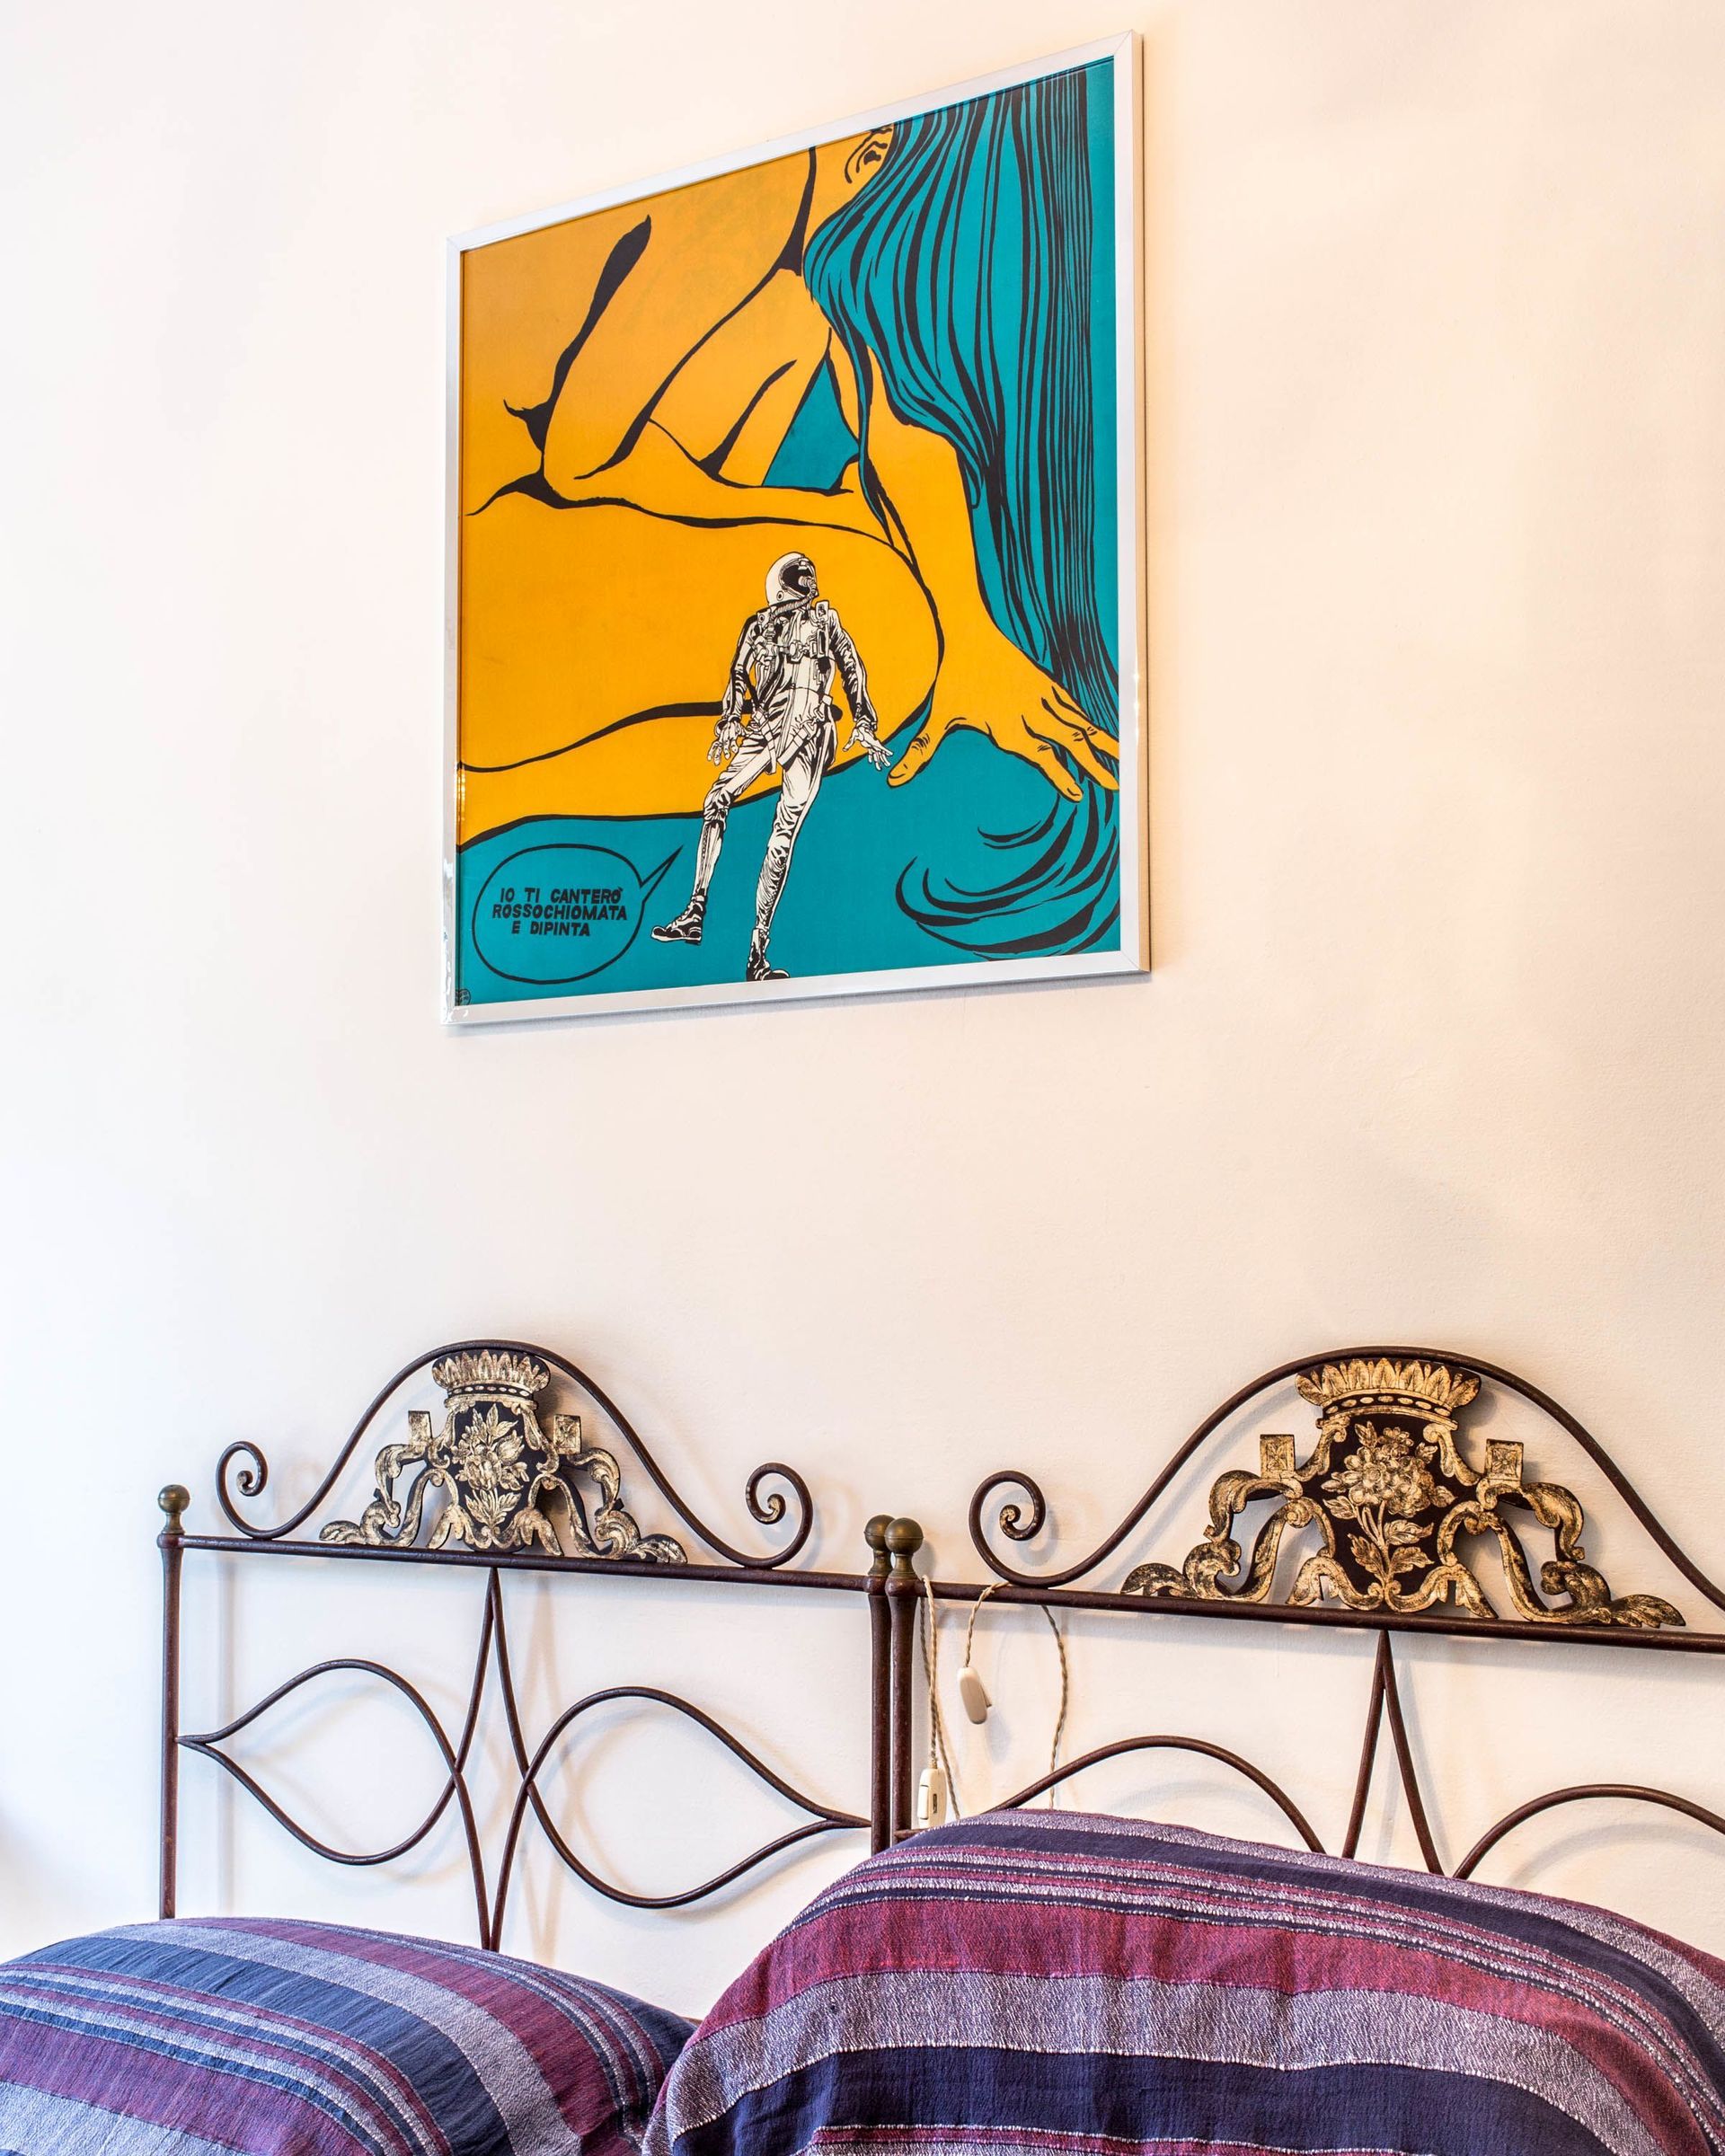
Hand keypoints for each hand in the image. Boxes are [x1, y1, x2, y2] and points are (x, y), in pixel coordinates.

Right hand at [710, 716, 743, 765]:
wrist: (730, 720)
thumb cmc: (737, 727)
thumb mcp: (743, 729)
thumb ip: (748, 733)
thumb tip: (754, 734)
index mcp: (732, 734)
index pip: (732, 740)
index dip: (733, 745)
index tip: (736, 751)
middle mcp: (725, 736)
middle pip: (725, 744)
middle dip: (725, 750)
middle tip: (727, 757)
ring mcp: (721, 738)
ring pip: (718, 746)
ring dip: (717, 754)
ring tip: (717, 763)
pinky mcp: (718, 740)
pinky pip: (713, 746)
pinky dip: (711, 752)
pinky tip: (709, 759)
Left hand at [850, 725, 892, 771]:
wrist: (861, 726)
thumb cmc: (858, 730)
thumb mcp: (853, 737)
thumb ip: (849, 744)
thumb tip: (844, 750)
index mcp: (872, 742)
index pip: (880, 747)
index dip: (886, 751)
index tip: (891, 754)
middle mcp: (874, 744)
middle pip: (880, 753)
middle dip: (883, 759)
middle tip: (887, 765)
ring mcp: (873, 745)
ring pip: (877, 754)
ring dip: (879, 761)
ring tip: (879, 768)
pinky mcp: (870, 746)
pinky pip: (872, 753)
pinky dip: (872, 757)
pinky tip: (871, 762)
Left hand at [887, 630, 1117, 802]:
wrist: (970, 632)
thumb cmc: (954, 678)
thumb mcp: (938, 718)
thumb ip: (922, 751)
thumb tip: (894, 780)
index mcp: (1009, 723)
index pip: (1041, 754)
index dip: (1061, 775)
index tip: (1079, 794)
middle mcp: (1031, 711)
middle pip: (1070, 741)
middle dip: (1093, 764)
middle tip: (1114, 786)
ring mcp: (1043, 696)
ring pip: (1078, 723)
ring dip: (1100, 742)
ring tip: (1121, 758)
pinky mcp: (1047, 684)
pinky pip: (1073, 706)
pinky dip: (1088, 721)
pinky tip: (1099, 732)